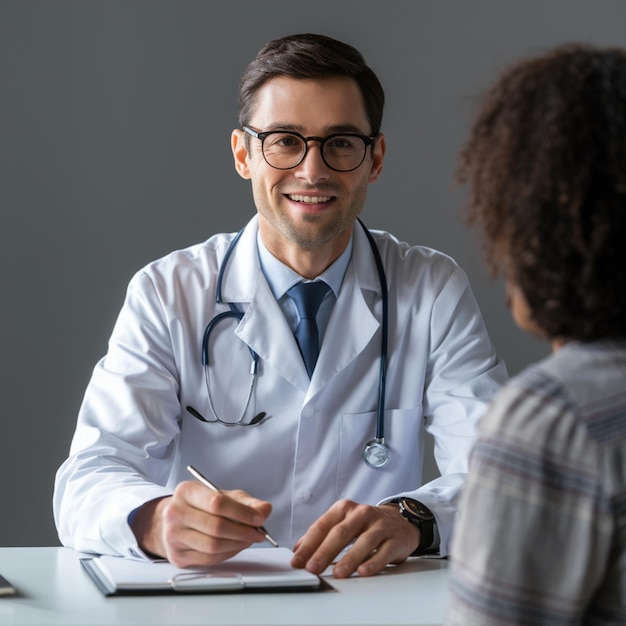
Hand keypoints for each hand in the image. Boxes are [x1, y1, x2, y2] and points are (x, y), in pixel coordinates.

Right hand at [131, 481, 271, 567]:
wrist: (175, 520)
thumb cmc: (201, 506)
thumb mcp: (223, 496)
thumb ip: (247, 502)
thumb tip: (265, 509)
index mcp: (186, 491)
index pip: (217, 503)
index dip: (242, 512)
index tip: (258, 518)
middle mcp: (175, 512)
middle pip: (216, 526)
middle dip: (243, 532)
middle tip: (258, 533)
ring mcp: (173, 536)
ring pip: (213, 545)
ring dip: (237, 545)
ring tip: (248, 539)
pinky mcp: (177, 556)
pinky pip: (208, 559)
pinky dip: (227, 554)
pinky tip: (234, 546)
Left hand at [290, 500, 419, 577]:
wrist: (401, 520)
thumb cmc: (367, 524)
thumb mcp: (343, 523)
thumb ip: (322, 535)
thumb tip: (299, 549)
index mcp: (344, 509)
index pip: (322, 526)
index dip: (308, 544)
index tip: (297, 560)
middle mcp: (361, 514)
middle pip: (340, 533)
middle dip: (324, 552)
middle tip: (312, 568)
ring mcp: (379, 526)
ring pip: (363, 541)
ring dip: (349, 559)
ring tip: (338, 574)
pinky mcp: (395, 539)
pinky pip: (383, 551)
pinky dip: (373, 562)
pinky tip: (363, 572)